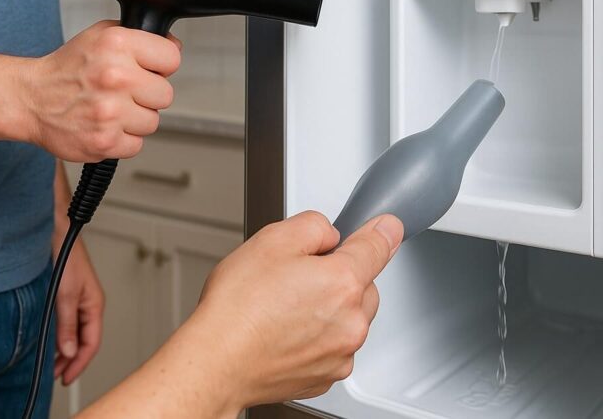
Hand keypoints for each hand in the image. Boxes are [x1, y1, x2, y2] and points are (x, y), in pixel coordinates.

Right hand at [23, 21, 180, 161]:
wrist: (31, 99)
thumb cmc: (67, 68)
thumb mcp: (101, 36)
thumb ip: (140, 36)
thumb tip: (174, 46)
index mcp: (116, 44)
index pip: (172, 58)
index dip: (160, 65)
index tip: (146, 68)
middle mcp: (115, 76)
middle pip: (166, 94)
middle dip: (147, 94)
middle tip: (122, 91)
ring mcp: (110, 112)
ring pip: (152, 122)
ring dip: (134, 118)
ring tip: (110, 108)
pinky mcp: (105, 141)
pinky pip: (136, 144)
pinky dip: (122, 138)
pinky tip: (104, 124)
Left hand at [53, 236, 104, 384]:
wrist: (56, 230)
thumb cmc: (66, 255)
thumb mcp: (64, 294)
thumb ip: (67, 324)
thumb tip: (68, 351)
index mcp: (94, 305)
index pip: (91, 343)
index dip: (79, 363)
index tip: (66, 378)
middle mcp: (87, 304)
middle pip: (83, 340)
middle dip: (70, 361)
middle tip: (55, 376)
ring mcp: (77, 299)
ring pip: (73, 332)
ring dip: (63, 349)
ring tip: (50, 364)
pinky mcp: (65, 294)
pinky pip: (65, 322)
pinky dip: (58, 336)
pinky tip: (48, 342)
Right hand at [191, 211, 403, 408]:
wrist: (216, 362)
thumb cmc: (237, 308)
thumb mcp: (272, 240)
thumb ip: (314, 226)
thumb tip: (329, 234)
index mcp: (342, 282)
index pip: (378, 246)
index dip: (381, 230)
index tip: (386, 226)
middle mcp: (350, 321)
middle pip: (364, 285)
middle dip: (341, 275)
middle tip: (299, 275)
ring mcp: (340, 353)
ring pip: (351, 318)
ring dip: (331, 308)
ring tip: (285, 307)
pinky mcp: (326, 376)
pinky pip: (334, 346)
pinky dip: (319, 337)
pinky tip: (286, 330)